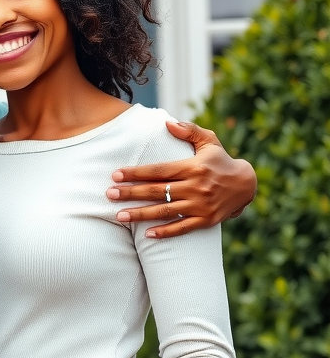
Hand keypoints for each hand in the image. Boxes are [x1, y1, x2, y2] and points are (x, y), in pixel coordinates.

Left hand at [105, 119, 256, 237]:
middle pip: (158, 191)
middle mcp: (196, 187)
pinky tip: (147, 235)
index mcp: (193, 167)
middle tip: (109, 194)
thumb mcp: (209, 141)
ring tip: (119, 216)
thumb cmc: (221, 161)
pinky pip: (182, 228)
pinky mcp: (206, 221)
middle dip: (131, 193)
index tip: (116, 175)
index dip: (136, 173)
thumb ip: (188, 131)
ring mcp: (201, 205)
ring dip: (141, 214)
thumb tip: (166, 122)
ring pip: (165, 211)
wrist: (247, 185)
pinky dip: (165, 232)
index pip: (159, 170)